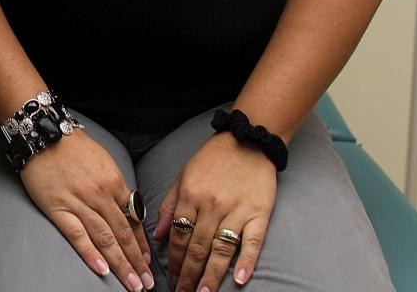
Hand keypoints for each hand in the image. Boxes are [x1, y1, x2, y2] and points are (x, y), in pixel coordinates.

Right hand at [21, 131, 155, 290]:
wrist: (43, 134)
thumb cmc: (73, 147)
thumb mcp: (104, 161)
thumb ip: (115, 186)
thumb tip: (127, 209)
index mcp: (114, 182)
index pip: (133, 220)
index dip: (141, 244)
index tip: (147, 263)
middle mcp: (101, 195)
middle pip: (123, 234)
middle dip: (136, 262)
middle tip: (146, 284)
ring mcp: (79, 202)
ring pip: (105, 239)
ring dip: (120, 264)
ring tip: (131, 284)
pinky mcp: (58, 208)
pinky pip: (77, 235)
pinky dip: (90, 254)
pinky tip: (102, 270)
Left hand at [154, 133, 276, 291]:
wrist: (248, 140)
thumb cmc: (212, 159)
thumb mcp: (183, 176)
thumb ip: (169, 205)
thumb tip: (157, 235)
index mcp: (190, 196)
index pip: (178, 236)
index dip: (174, 261)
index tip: (170, 279)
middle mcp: (211, 206)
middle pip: (197, 247)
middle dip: (188, 274)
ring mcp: (236, 211)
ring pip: (221, 249)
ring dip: (211, 275)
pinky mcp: (259, 213)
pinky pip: (253, 242)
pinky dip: (247, 262)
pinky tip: (240, 280)